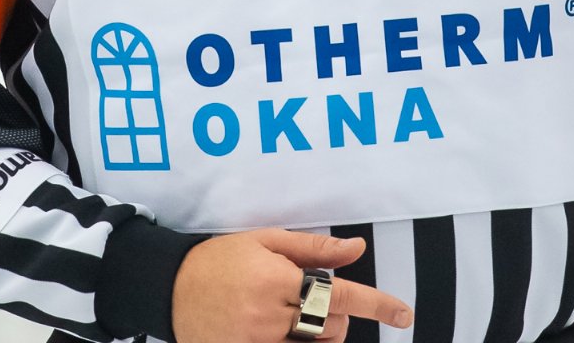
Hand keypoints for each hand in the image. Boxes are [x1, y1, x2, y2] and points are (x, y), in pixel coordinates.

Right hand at [172, 230, 413, 342]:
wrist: (170, 287)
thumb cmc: (221, 258)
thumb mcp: (267, 241)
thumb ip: (314, 249)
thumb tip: (356, 248)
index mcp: (277, 280)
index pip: (339, 295)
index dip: (376, 304)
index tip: (403, 314)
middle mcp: (268, 315)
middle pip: (331, 326)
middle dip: (337, 314)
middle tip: (314, 297)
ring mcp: (254, 342)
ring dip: (319, 332)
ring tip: (297, 314)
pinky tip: (285, 330)